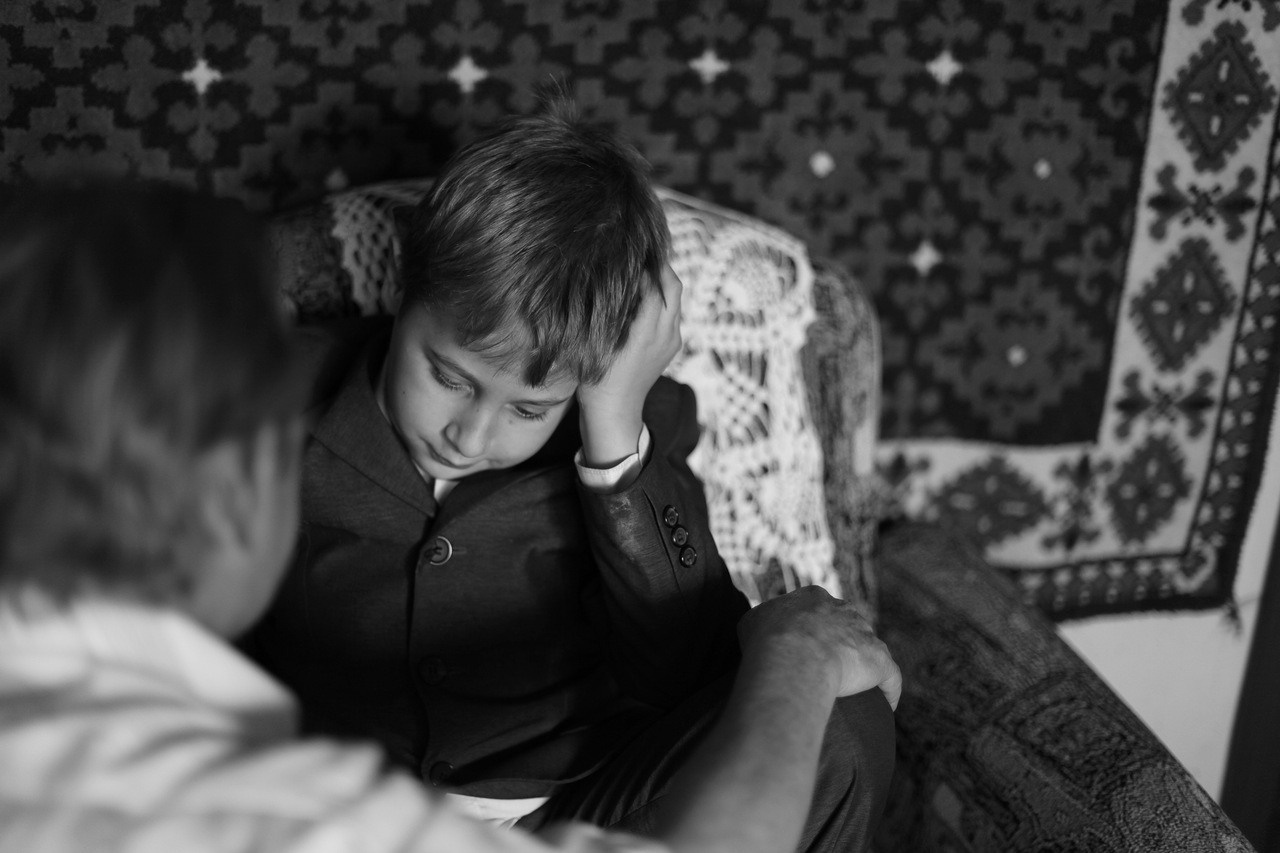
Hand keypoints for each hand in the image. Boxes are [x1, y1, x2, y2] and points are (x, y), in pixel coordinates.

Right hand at [577, 263, 682, 467]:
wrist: (614, 412)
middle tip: (640, 252)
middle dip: (659, 266)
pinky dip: (661, 299)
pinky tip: (640, 296)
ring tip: (638, 270)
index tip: (630, 247)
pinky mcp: (670, 346)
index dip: (645, 263)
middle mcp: (667, 333)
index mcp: (649, 330)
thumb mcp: (599, 340)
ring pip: (674, 299)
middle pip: (673, 286)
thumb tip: (615, 275)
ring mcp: (672, 340)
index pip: (656, 283)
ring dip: (661, 282)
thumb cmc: (598, 378)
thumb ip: (612, 307)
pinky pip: (671, 314)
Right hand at [738, 586, 901, 710]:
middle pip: (848, 626)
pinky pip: (890, 676)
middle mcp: (843, 610)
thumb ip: (762, 621)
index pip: (820, 609)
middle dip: (842, 645)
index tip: (806, 649)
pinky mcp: (879, 660)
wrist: (792, 656)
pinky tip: (884, 707)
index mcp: (814, 598)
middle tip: (827, 672)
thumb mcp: (751, 622)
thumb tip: (761, 630)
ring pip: (870, 649)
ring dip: (864, 668)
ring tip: (855, 692)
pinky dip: (888, 690)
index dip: (814, 629)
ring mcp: (864, 634)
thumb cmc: (766, 640)